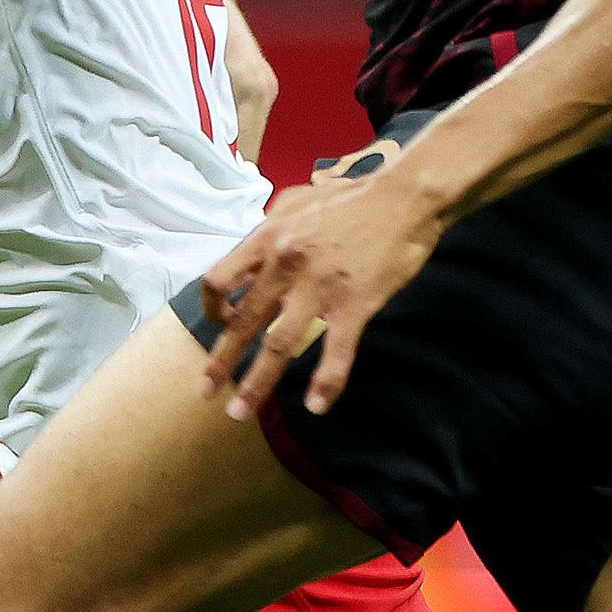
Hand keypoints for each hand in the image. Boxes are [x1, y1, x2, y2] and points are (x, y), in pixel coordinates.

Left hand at [195, 154, 440, 419]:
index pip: (219, 280)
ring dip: (257, 384)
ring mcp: (319, 287)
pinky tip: (317, 406)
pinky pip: (335, 353)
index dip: (214, 309)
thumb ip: (270, 228)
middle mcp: (285, 264)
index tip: (221, 326)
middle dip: (220, 363)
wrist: (406, 198)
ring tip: (241, 413)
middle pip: (242, 323)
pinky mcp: (354, 304)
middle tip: (205, 393)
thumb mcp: (297, 201)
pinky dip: (326, 384)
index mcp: (268, 238)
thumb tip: (253, 251)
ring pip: (279, 346)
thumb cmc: (352, 198)